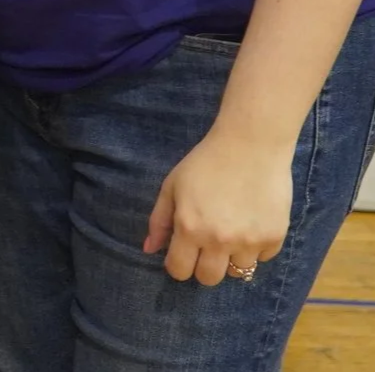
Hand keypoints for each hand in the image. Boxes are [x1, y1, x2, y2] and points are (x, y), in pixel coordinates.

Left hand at [143, 129, 293, 285]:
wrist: (250, 145)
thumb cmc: (205, 162)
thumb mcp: (172, 185)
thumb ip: (160, 220)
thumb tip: (149, 249)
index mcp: (190, 228)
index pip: (179, 270)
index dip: (177, 264)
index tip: (182, 252)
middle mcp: (220, 241)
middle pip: (208, 279)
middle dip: (203, 266)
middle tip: (206, 244)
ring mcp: (249, 242)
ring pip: (237, 272)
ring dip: (231, 257)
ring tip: (231, 229)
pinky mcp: (275, 238)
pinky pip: (262, 258)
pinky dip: (255, 247)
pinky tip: (251, 221)